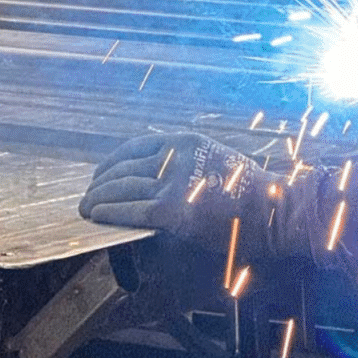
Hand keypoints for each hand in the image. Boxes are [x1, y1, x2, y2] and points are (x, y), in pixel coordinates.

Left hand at [79, 133, 281, 256]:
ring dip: (98, 198)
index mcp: (185, 142)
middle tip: (88, 195)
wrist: (271, 210)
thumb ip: (186, 163)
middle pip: (124, 168)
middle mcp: (175, 157)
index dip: (112, 162)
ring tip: (87, 208)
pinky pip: (129, 210)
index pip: (136, 147)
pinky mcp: (172, 211)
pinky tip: (98, 216)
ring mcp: (172, 184)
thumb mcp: (215, 158)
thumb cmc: (248, 190)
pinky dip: (109, 213)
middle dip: (100, 182)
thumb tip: (155, 175)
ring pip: (121, 188)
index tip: (101, 173)